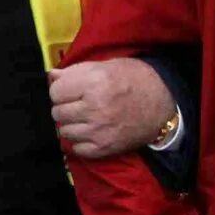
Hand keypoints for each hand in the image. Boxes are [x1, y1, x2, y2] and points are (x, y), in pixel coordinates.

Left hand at [49, 59, 178, 159]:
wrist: (164, 102)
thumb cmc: (134, 79)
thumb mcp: (105, 66)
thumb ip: (75, 72)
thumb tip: (51, 76)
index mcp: (93, 83)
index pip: (55, 91)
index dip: (61, 89)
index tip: (70, 90)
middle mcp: (94, 108)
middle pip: (57, 112)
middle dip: (65, 107)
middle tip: (78, 104)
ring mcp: (99, 131)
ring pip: (65, 131)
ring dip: (72, 124)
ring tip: (86, 117)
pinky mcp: (105, 148)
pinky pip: (77, 148)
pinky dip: (81, 141)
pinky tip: (91, 131)